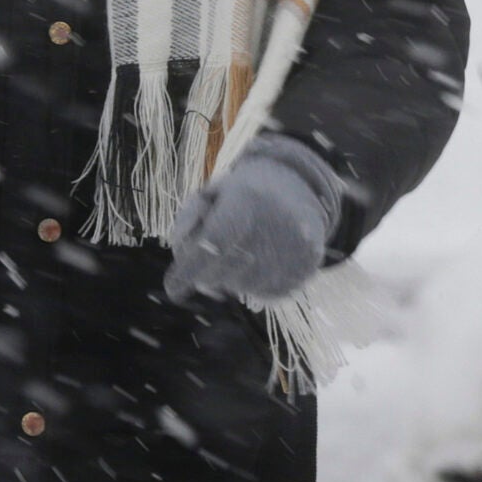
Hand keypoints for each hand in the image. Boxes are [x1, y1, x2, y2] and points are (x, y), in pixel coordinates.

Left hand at [162, 135, 343, 303]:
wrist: (299, 187)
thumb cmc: (243, 193)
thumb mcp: (210, 193)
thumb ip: (188, 219)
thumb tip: (181, 254)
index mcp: (246, 200)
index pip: (212, 245)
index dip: (189, 271)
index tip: (173, 289)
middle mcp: (275, 226)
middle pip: (224, 273)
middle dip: (205, 274)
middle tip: (207, 259)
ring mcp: (296, 249)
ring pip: (244, 287)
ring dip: (231, 279)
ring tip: (239, 252)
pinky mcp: (308, 267)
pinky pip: (268, 294)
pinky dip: (255, 285)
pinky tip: (259, 262)